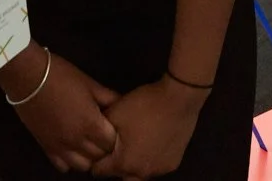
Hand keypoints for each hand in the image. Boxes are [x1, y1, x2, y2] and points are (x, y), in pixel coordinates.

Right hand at [7, 47, 120, 172]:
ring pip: (82, 166)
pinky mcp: (46, 148)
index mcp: (91, 123)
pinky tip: (71, 148)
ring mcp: (60, 147)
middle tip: (103, 134)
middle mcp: (77, 140)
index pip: (112, 143)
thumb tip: (122, 105)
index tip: (114, 127)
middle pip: (99, 156)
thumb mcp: (90, 83)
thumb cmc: (62, 76)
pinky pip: (62, 166)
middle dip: (105, 147)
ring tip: (88, 143)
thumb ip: (108, 97)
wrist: (28, 77)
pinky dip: (70, 162)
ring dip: (89, 157)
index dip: (115, 136)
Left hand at [93, 78, 207, 178]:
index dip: (95, 160)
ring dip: (134, 165)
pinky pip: (155, 168)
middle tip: (116, 150)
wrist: (178, 98)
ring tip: (135, 146)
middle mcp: (141, 173)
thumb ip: (99, 130)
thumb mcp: (114, 113)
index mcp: (123, 163)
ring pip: (139, 175)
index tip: (98, 148)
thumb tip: (93, 138)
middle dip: (115, 167)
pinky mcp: (173, 164)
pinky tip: (152, 144)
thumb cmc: (144, 105)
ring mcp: (159, 170)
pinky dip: (150, 160)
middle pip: (120, 177)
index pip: (99, 172)